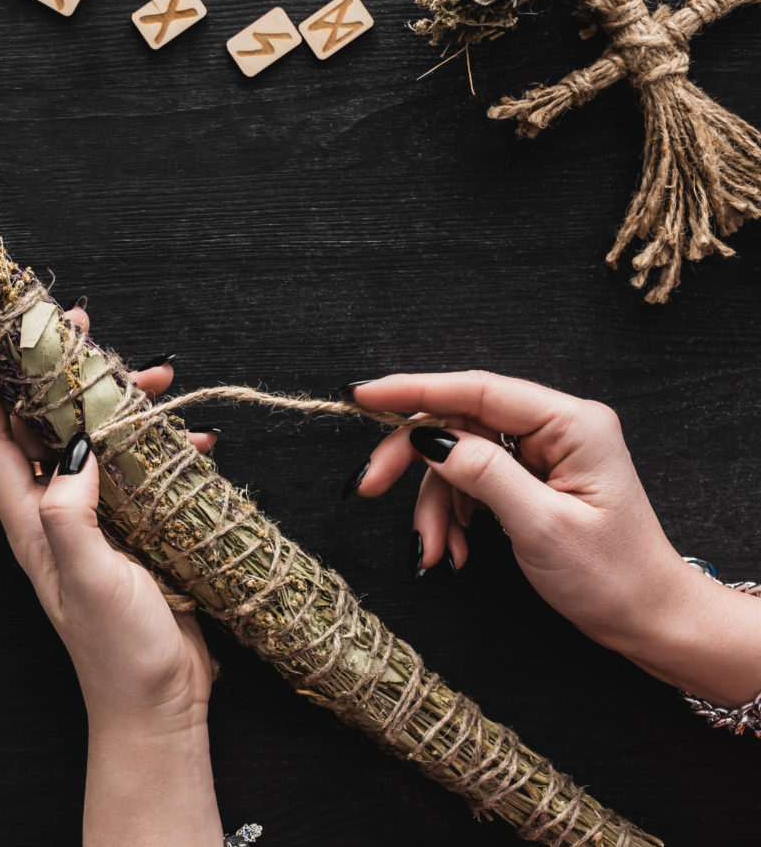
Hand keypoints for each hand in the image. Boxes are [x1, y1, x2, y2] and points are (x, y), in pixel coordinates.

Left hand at [0, 304, 221, 845]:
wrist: (159, 703)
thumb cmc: (118, 649)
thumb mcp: (89, 574)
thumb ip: (71, 510)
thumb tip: (73, 445)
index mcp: (31, 521)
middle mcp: (54, 515)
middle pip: (41, 427)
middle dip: (56, 374)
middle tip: (83, 331)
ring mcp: (95, 522)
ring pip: (93, 441)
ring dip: (117, 404)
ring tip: (156, 377)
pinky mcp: (134, 533)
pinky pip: (140, 472)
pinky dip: (162, 447)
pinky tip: (195, 439)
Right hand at [347, 371, 760, 706]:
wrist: (649, 621)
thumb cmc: (612, 577)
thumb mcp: (541, 525)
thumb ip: (483, 473)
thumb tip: (429, 437)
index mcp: (570, 424)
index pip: (477, 390)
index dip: (413, 390)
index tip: (362, 396)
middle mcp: (556, 428)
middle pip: (458, 423)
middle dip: (411, 461)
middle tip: (367, 488)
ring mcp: (542, 453)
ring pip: (457, 459)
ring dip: (435, 507)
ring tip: (434, 554)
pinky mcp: (530, 479)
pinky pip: (471, 483)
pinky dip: (454, 518)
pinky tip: (455, 551)